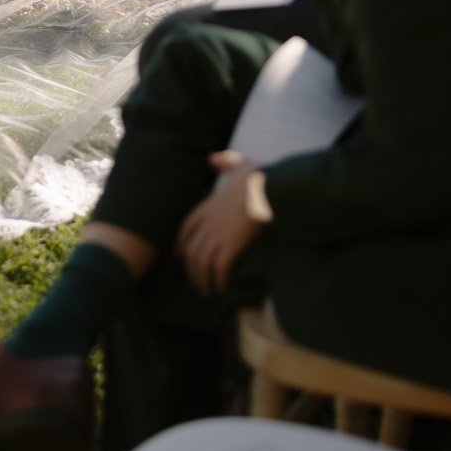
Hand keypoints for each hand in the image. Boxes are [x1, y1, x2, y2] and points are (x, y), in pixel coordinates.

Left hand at [175, 152, 262, 295]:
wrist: (269, 189)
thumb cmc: (257, 177)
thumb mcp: (235, 163)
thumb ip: (221, 162)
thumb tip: (211, 158)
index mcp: (206, 206)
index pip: (185, 228)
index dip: (181, 244)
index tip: (180, 257)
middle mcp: (208, 222)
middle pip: (191, 251)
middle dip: (191, 270)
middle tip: (196, 283)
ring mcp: (218, 234)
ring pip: (202, 263)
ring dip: (203, 280)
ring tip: (207, 291)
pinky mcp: (232, 246)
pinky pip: (219, 269)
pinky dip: (218, 281)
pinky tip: (221, 288)